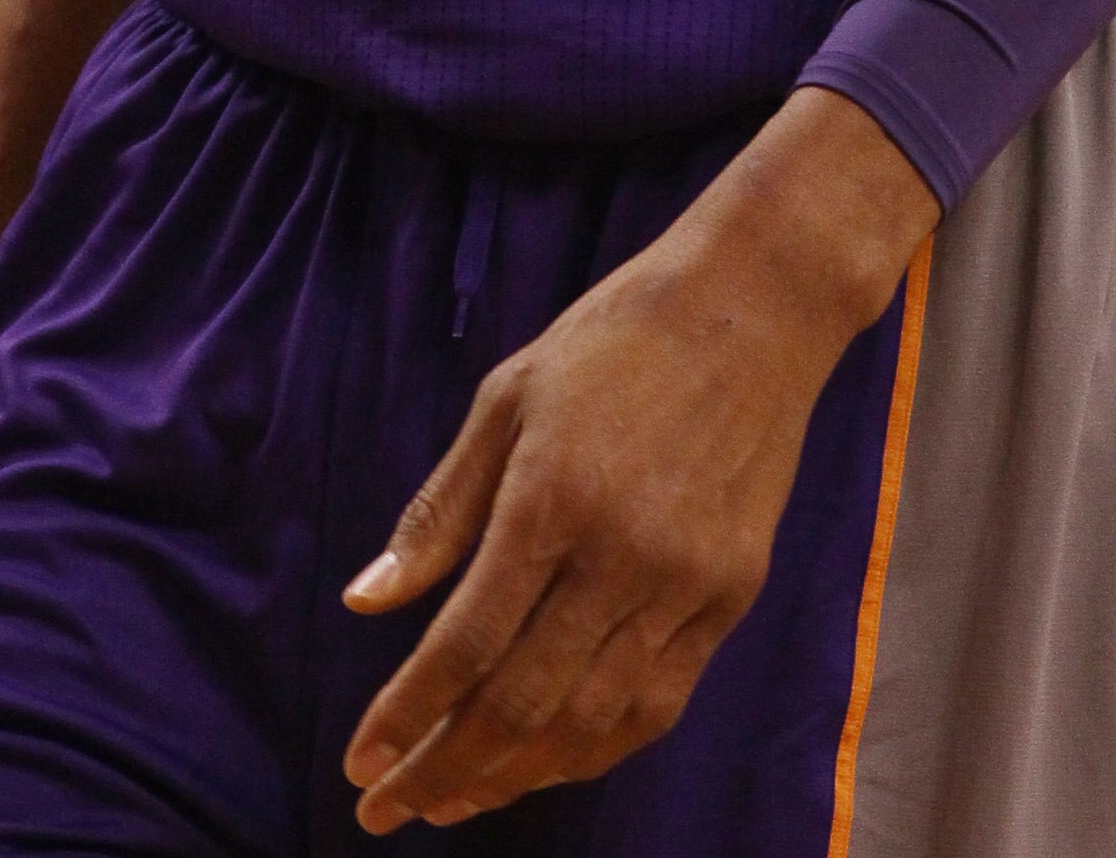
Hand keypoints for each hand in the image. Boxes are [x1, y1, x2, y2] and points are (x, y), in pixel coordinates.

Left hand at [340, 89, 935, 831]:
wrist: (755, 308)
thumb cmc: (615, 340)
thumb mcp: (507, 397)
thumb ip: (440, 510)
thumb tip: (365, 604)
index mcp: (551, 497)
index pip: (465, 643)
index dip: (405, 715)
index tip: (359, 763)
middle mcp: (620, 555)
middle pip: (519, 703)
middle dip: (443, 768)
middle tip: (388, 808)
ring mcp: (684, 583)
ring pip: (588, 722)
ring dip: (513, 778)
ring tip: (455, 800)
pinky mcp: (731, 595)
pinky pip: (656, 704)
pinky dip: (595, 750)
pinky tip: (548, 765)